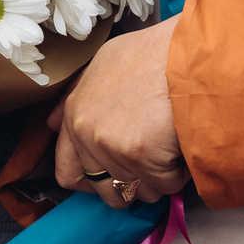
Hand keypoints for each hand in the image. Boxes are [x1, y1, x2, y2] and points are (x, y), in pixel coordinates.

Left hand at [51, 14, 186, 208]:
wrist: (188, 52)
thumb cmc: (154, 54)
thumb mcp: (104, 64)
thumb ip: (79, 97)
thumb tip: (54, 124)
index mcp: (76, 113)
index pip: (67, 172)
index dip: (92, 183)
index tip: (113, 179)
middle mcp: (87, 133)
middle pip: (107, 190)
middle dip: (132, 184)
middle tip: (152, 165)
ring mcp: (112, 146)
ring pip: (141, 191)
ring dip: (160, 178)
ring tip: (171, 145)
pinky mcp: (141, 156)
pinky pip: (167, 185)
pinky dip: (180, 173)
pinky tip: (184, 143)